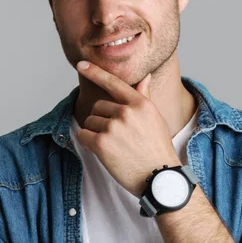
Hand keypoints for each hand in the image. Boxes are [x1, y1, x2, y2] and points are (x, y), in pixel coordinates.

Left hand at [75, 60, 181, 196]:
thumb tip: (144, 77)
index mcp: (140, 104)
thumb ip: (143, 97)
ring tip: (116, 147)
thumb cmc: (157, 148)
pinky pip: (83, 135)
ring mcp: (113, 127)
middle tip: (118, 138)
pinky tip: (104, 152)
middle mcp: (126, 112)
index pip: (113, 83)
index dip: (95, 72)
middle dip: (102, 120)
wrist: (160, 178)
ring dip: (96, 134)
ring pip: (90, 122)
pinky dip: (88, 143)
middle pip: (98, 107)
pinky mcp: (102, 143)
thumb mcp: (155, 119)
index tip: (81, 64)